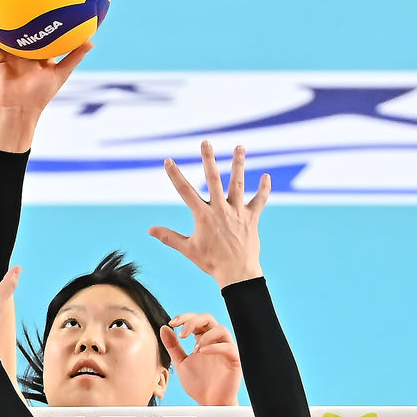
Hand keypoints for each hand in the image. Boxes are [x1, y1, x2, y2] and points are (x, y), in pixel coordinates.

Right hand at [0, 21, 91, 150]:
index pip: (42, 31)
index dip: (44, 17)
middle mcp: (23, 49)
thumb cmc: (41, 94)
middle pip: (21, 26)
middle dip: (20, 9)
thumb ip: (74, 57)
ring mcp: (8, 52)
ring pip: (2, 30)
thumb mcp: (60, 73)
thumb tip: (91, 41)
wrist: (20, 107)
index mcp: (38, 52)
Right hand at [149, 142, 269, 288]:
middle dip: (208, 159)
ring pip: (238, 184)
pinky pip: (259, 200)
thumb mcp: (188, 249)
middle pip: (213, 179)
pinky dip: (263, 189)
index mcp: (203, 216)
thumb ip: (169, 237)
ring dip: (238, 164)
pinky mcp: (252, 218)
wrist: (237, 274)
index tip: (168, 160)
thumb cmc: (211, 262)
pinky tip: (266, 176)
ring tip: (239, 147)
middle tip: (205, 142)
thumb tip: (150, 230)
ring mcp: (238, 212)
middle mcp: (220, 210)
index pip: (185, 191)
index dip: (175, 175)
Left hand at [160, 313, 241, 406]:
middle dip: (193, 322)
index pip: (196, 320)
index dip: (185, 317)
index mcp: (203, 339)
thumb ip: (173, 346)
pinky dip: (214, 347)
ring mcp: (226, 349)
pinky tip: (201, 353)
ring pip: (221, 329)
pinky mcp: (234, 360)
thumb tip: (164, 328)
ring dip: (205, 336)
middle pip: (208, 318)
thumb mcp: (180, 363)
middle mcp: (215, 341)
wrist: (209, 404)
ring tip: (194, 350)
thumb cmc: (198, 384)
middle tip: (181, 334)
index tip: (172, 324)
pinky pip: (228, 347)